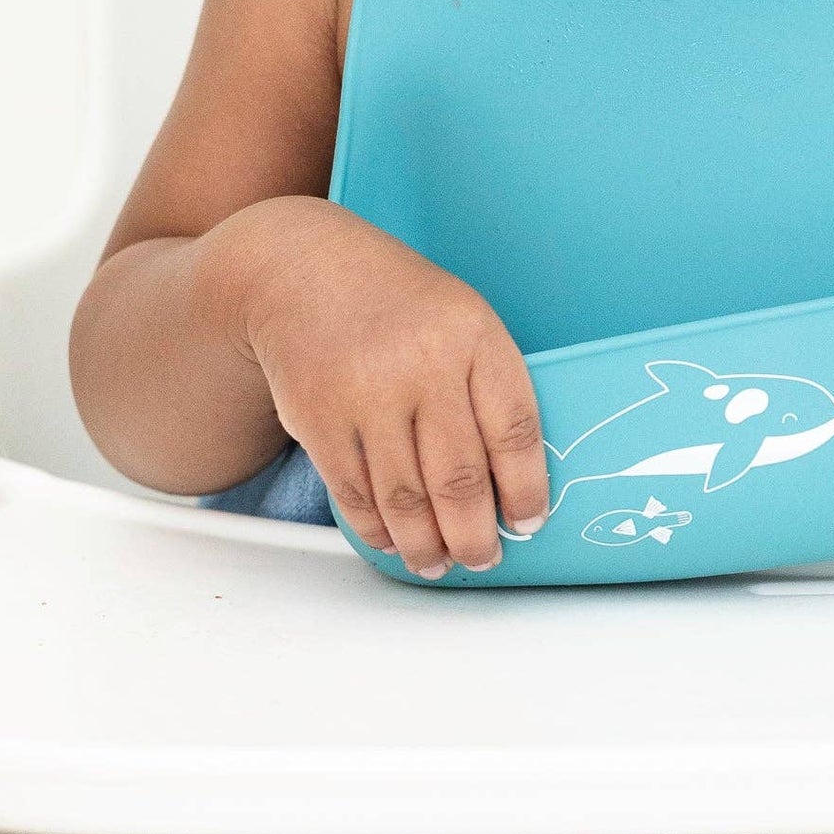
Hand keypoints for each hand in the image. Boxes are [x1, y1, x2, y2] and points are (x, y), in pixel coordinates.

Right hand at [234, 202, 549, 577]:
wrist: (304, 272)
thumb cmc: (400, 304)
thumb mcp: (463, 318)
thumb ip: (487, 388)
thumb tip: (510, 483)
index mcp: (472, 334)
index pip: (514, 430)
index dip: (526, 489)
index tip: (529, 522)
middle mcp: (421, 363)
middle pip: (458, 479)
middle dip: (474, 536)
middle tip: (483, 556)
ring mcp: (365, 393)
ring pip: (405, 500)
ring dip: (426, 545)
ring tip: (439, 561)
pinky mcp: (317, 419)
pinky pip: (355, 496)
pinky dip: (378, 530)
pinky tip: (395, 540)